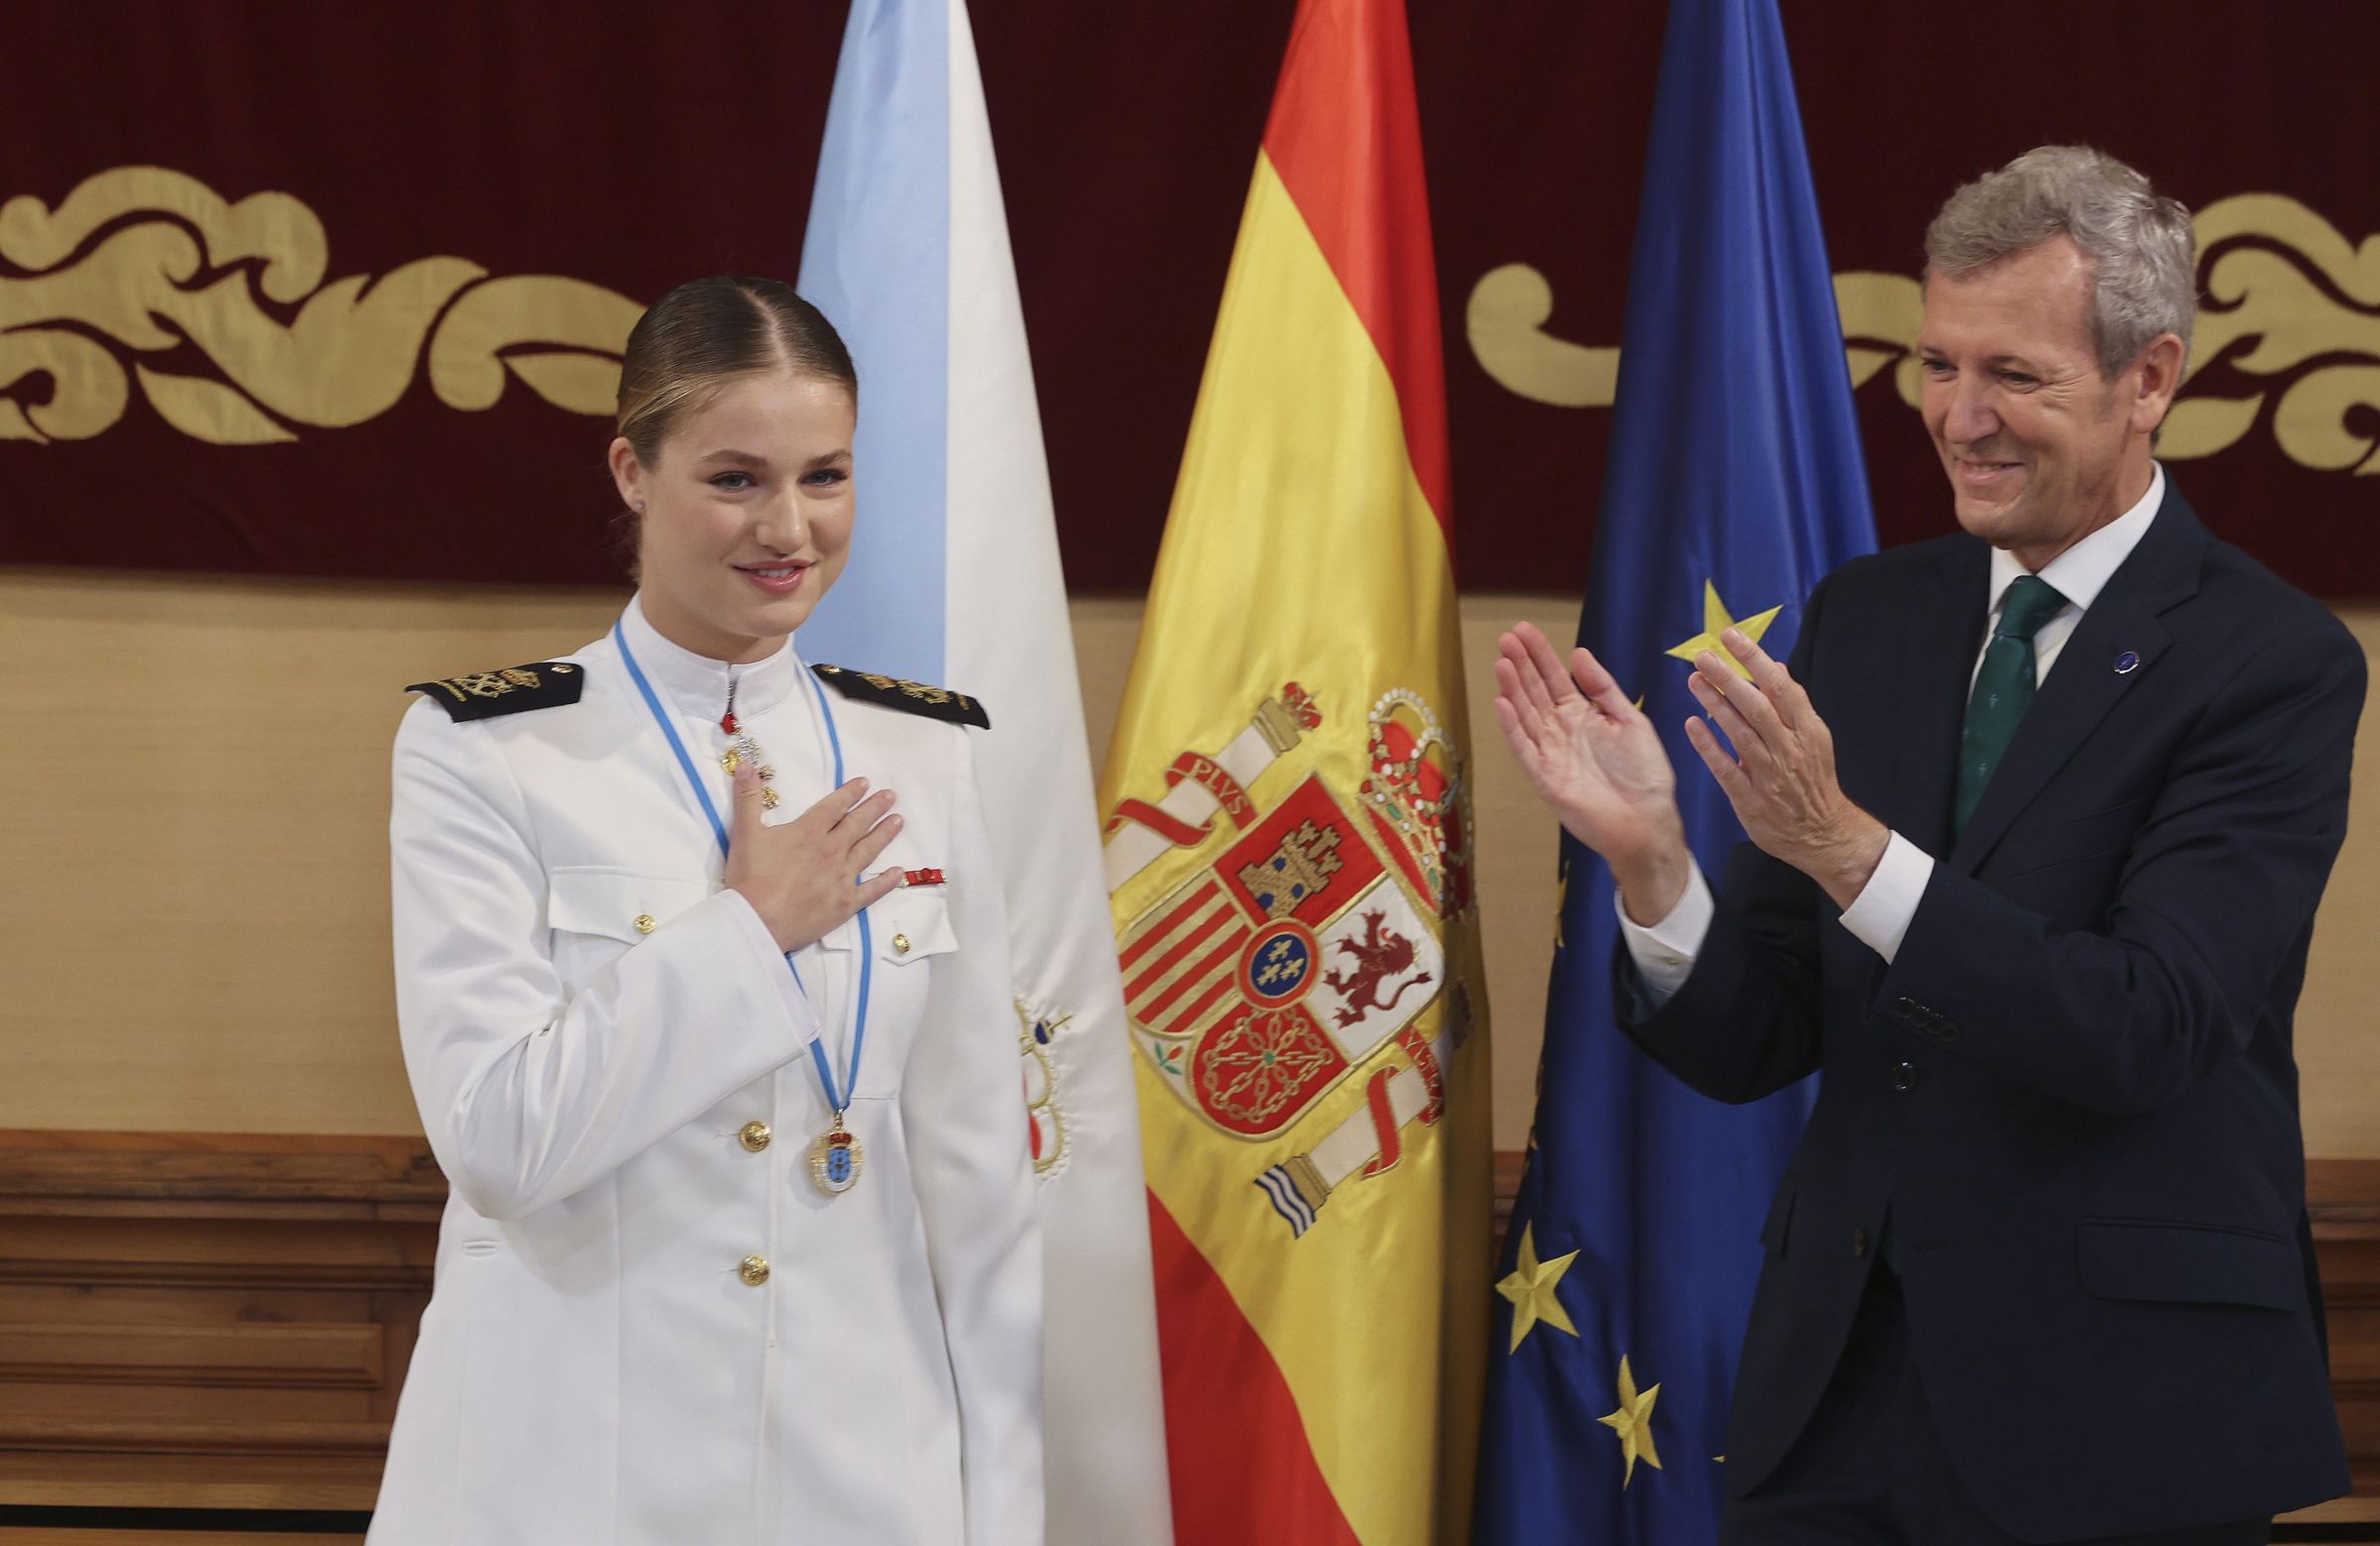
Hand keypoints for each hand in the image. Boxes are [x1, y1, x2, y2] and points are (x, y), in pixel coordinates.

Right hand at [724, 765, 905, 952]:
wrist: (756, 921)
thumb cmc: (750, 878)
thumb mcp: (744, 833)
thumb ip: (748, 798)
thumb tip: (744, 765)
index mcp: (809, 832)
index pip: (834, 806)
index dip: (850, 792)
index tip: (865, 783)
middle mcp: (831, 851)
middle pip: (857, 824)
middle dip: (874, 808)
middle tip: (891, 796)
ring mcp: (841, 877)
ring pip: (868, 851)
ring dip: (884, 834)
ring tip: (899, 821)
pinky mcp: (845, 904)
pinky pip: (871, 890)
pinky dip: (886, 881)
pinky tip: (898, 872)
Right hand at [1493, 621, 1692, 921]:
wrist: (1649, 822)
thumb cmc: (1645, 775)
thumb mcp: (1630, 720)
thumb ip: (1603, 689)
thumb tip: (1578, 653)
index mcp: (1582, 716)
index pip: (1555, 679)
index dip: (1540, 655)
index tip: (1523, 630)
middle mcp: (1562, 732)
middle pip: (1536, 692)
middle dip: (1521, 665)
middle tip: (1506, 637)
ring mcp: (1551, 755)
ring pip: (1526, 715)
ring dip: (1512, 689)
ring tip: (1502, 662)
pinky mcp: (1546, 779)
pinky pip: (1525, 749)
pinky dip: (1513, 727)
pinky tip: (1502, 703)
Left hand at [1683, 627, 1886, 908]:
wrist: (1824, 835)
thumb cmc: (1814, 781)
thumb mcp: (1813, 740)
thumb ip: (1792, 705)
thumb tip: (1775, 667)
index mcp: (1808, 731)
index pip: (1781, 686)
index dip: (1755, 659)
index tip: (1732, 637)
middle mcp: (1790, 750)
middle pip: (1758, 706)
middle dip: (1729, 678)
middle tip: (1703, 656)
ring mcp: (1771, 775)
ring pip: (1740, 733)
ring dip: (1715, 705)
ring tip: (1694, 681)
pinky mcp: (1751, 800)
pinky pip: (1726, 769)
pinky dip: (1708, 746)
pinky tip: (1692, 725)